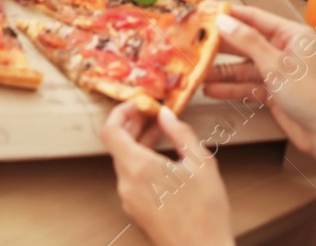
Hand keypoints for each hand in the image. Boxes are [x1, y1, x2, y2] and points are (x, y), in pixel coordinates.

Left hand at [100, 103, 235, 245]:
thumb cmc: (206, 211)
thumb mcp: (201, 163)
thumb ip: (180, 132)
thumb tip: (165, 114)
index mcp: (138, 168)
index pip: (110, 131)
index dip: (120, 112)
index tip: (139, 104)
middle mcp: (126, 184)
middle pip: (118, 146)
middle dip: (134, 125)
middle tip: (153, 114)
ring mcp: (129, 200)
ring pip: (125, 162)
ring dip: (139, 143)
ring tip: (163, 134)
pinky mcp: (136, 211)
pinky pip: (132, 178)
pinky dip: (142, 162)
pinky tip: (163, 159)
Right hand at [200, 6, 315, 161]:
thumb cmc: (309, 93)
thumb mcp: (276, 64)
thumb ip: (248, 42)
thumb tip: (223, 20)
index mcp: (291, 34)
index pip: (254, 18)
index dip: (229, 14)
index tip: (205, 10)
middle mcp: (285, 50)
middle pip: (247, 43)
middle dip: (222, 46)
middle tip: (194, 43)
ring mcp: (279, 72)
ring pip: (245, 67)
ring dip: (223, 71)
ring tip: (197, 72)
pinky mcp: (274, 92)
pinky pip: (248, 86)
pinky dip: (232, 89)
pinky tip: (211, 90)